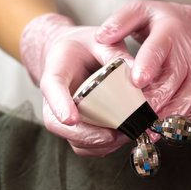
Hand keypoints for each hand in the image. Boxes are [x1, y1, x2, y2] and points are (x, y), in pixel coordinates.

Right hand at [20, 13, 133, 155]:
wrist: (74, 54)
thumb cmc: (86, 46)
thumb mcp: (101, 41)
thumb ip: (115, 54)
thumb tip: (138, 75)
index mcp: (57, 71)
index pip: (52, 88)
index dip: (60, 105)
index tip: (70, 118)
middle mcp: (56, 98)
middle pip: (57, 124)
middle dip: (86, 134)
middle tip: (113, 135)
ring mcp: (64, 115)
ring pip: (72, 139)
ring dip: (98, 144)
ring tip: (125, 136)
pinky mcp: (78, 127)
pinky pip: (84, 145)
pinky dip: (102, 147)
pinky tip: (121, 139)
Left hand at [95, 0, 190, 129]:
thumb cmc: (165, 23)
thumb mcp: (142, 10)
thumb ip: (120, 21)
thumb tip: (101, 37)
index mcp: (169, 33)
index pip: (159, 50)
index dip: (148, 66)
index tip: (136, 82)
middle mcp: (188, 56)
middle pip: (173, 82)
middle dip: (154, 102)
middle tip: (134, 117)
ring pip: (188, 101)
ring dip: (168, 119)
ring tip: (148, 132)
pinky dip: (186, 126)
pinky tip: (168, 135)